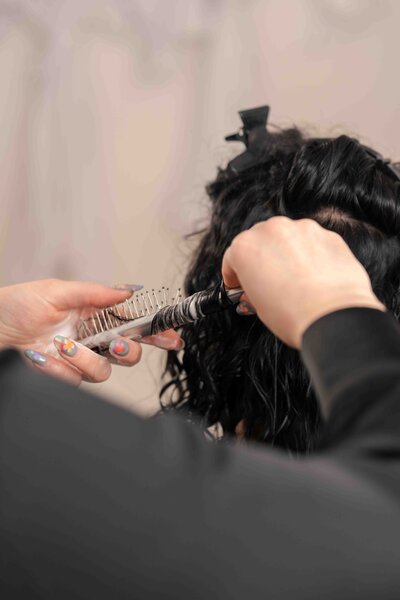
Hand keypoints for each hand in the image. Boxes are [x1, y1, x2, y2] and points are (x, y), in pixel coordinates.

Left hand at [0, 279, 182, 384]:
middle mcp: (92, 339)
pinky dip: (60, 368)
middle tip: (116, 342)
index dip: (156, 331)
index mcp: (96, 315)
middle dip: (128, 350)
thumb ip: (96, 293)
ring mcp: (79, 359)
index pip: (134, 324)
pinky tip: (43, 356)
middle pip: (129, 353)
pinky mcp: (64, 375)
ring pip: (104, 371)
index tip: (173, 336)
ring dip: (85, 359)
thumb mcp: (58, 291)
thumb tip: (128, 292)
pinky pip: (75, 380)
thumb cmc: (17, 305)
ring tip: (61, 345)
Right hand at [222, 217, 385, 348]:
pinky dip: (311, 255)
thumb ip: (253, 288)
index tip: (240, 284)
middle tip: (269, 282)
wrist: (334, 317)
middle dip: (262, 259)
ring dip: (288, 253)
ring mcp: (301, 229)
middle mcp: (271, 231)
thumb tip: (259, 286)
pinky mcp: (327, 234)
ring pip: (288, 238)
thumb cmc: (293, 315)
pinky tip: (314, 276)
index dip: (235, 274)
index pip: (232, 257)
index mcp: (245, 247)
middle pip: (260, 241)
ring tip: (295, 280)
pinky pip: (312, 243)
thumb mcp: (258, 306)